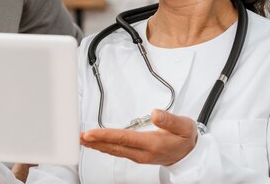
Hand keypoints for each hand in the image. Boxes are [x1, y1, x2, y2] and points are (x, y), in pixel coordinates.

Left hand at [80, 109, 196, 165]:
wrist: (190, 154)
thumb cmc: (185, 138)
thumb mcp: (184, 126)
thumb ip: (169, 119)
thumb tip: (155, 113)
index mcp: (152, 144)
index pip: (124, 139)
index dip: (105, 136)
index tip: (91, 133)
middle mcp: (143, 153)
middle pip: (115, 147)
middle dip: (96, 142)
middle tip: (79, 137)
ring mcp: (139, 156)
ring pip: (114, 151)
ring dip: (97, 145)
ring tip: (82, 139)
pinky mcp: (137, 155)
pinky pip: (117, 151)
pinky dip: (105, 147)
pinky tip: (96, 144)